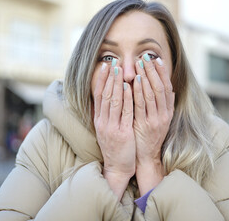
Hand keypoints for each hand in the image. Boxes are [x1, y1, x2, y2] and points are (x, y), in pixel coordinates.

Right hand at [93, 63, 135, 200]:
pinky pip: (125, 112)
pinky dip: (127, 98)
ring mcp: (111, 127)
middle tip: (114, 62)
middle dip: (110, 77)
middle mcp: (103, 121)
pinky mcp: (122, 133)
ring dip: (117, 84)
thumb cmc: (114, 146)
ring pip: (114, 101)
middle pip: (105, 95)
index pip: (98, 95)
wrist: (117, 167)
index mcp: (99, 119)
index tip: (106, 65)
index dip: (101, 79)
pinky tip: (130, 87)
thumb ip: (106, 113)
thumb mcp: (106, 128)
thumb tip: (105, 96)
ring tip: (121, 70)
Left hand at [133, 54, 174, 194]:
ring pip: (151, 94)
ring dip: (145, 78)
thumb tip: (170, 90)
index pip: (166, 87)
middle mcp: (164, 114)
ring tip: (139, 64)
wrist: (146, 157)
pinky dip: (138, 92)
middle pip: (159, 87)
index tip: (156, 59)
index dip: (162, 72)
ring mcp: (155, 120)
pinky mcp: (144, 125)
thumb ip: (165, 105)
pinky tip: (133, 82)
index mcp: (168, 111)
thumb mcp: (161, 120)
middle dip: (152, 71)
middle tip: (145, 57)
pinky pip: (141, 106)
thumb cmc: (150, 136)